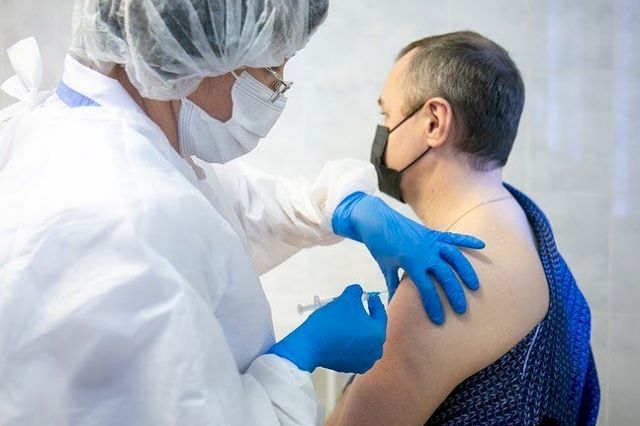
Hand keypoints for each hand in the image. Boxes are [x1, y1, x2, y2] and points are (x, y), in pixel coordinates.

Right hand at [268, 284, 386, 373]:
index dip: (375, 303)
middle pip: (374, 330)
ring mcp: (363, 362)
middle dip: (368, 318)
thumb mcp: (346, 299)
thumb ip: (356, 292)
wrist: (311, 345)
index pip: (380, 315)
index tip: (371, 297)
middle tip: (361, 309)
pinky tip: (344, 335)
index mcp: (377, 334)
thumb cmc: (331, 322)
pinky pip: (356, 352)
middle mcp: (374, 351)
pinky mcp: (351, 367)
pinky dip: (353, 343)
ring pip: (366, 342)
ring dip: (361, 332)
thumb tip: (357, 291)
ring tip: (351, 322)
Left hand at [332, 192, 484, 324]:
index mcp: (411, 262)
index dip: (433, 305)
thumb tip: (392, 303)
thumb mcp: (385, 266)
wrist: (374, 218)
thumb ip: (393, 283)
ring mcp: (430, 240)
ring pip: (454, 257)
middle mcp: (424, 251)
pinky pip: (452, 237)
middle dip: (454, 293)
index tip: (438, 320)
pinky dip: (467, 240)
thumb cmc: (379, 244)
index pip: (426, 288)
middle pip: (445, 275)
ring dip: (465, 271)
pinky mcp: (432, 232)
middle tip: (461, 310)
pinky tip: (481, 246)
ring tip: (474, 286)